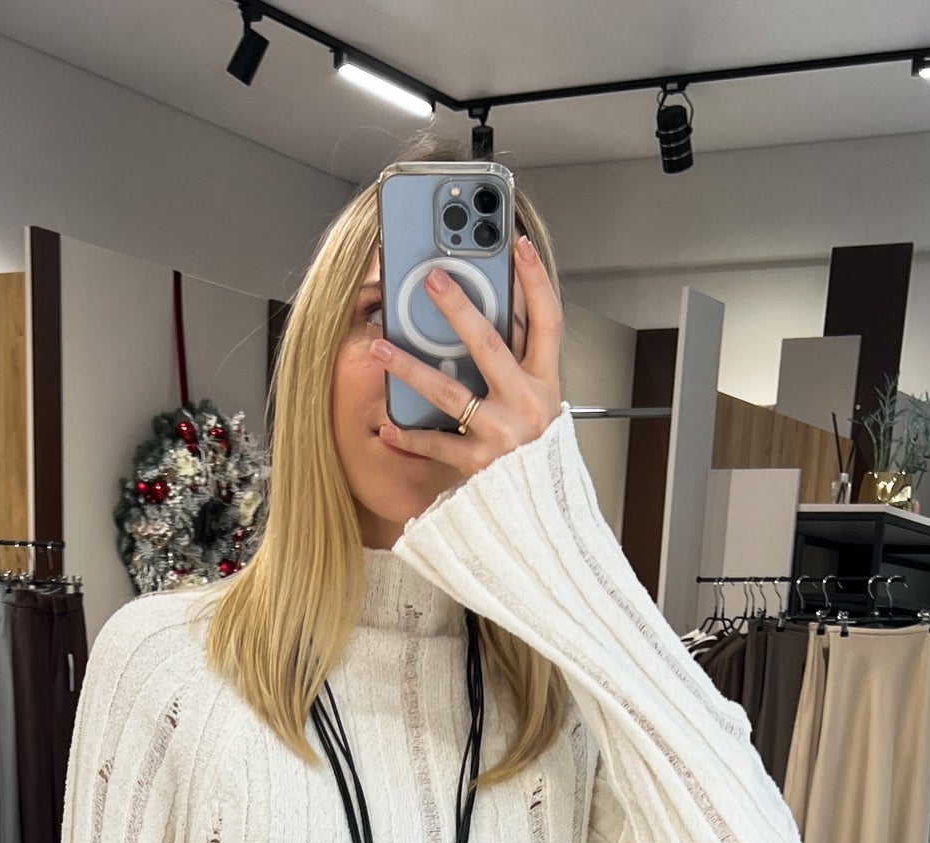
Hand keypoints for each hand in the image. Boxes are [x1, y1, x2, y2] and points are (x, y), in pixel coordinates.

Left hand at [372, 234, 561, 478]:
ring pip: (451, 394)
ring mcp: (502, 434)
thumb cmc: (533, 450)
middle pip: (491, 346)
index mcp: (545, 383)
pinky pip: (437, 444)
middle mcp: (527, 405)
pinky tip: (387, 425)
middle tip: (431, 280)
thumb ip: (518, 360)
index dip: (536, 280)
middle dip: (459, 309)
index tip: (517, 244)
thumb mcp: (537, 400)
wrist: (538, 512)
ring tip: (381, 348)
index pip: (547, 321)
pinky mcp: (479, 464)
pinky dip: (410, 435)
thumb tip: (492, 308)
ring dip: (411, 368)